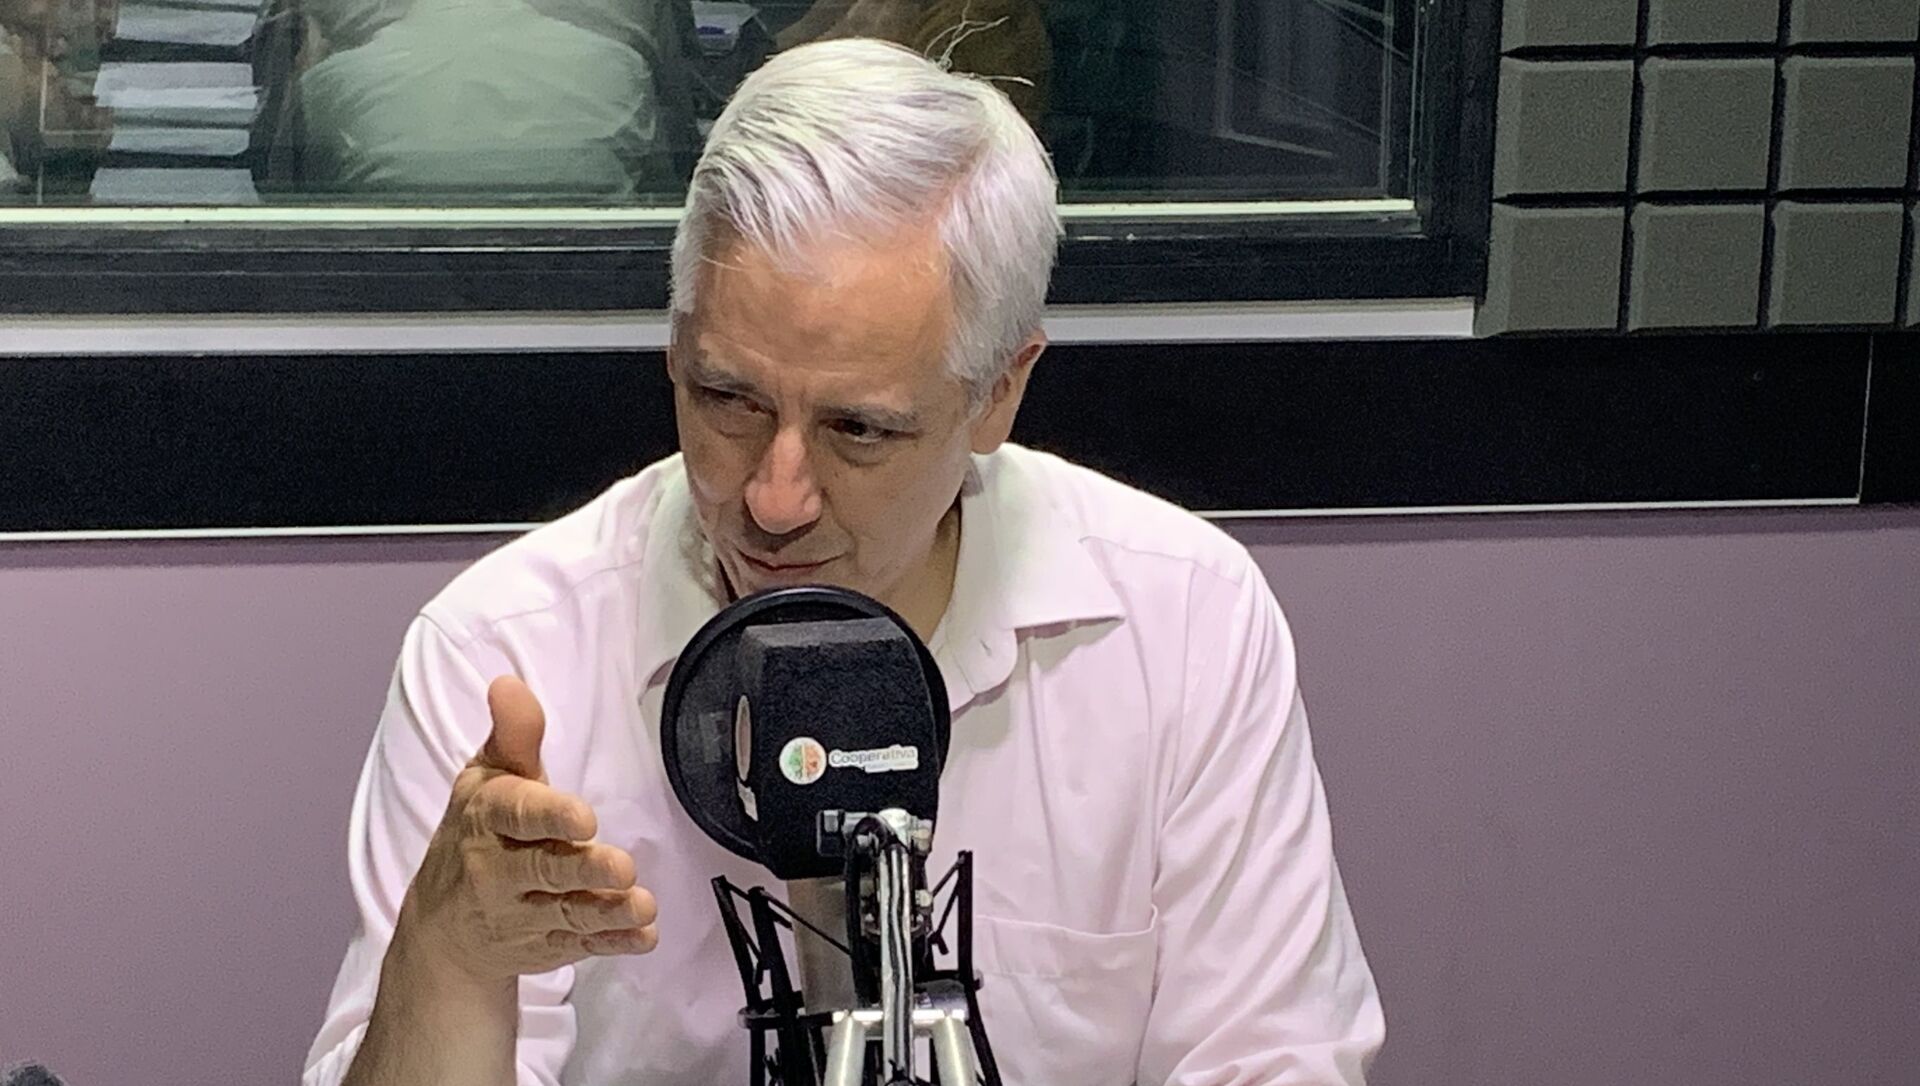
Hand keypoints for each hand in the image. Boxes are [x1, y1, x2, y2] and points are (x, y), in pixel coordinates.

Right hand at [393, 676, 657, 986]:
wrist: (443, 929)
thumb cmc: (478, 833)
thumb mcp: (487, 780)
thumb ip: (513, 737)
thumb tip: (508, 684)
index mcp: (487, 819)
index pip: (516, 815)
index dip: (549, 816)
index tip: (584, 818)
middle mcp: (499, 871)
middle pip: (545, 870)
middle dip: (583, 869)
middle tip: (622, 866)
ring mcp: (524, 915)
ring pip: (568, 913)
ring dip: (607, 911)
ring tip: (643, 905)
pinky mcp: (548, 945)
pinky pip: (582, 945)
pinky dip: (613, 944)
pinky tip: (643, 936)